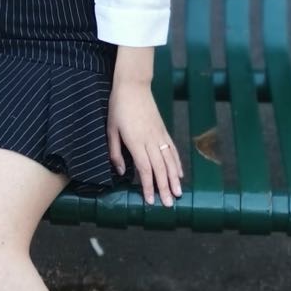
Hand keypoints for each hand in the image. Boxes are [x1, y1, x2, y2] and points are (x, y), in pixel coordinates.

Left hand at [107, 81, 182, 205]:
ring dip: (174, 179)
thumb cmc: (118, 107)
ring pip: (170, 161)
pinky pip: (172, 150)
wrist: (134, 86)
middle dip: (164, 188)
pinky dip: (177, 163)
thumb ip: (115, 152)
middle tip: (168, 204)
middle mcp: (150, 140)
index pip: (145, 169)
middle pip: (160, 168)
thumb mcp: (111, 129)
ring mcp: (159, 135)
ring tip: (178, 194)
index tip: (151, 200)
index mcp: (136, 142)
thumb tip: (120, 171)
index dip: (148, 186)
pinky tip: (180, 173)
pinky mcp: (163, 130)